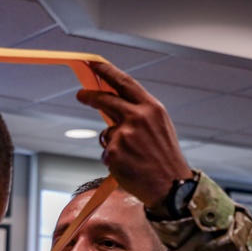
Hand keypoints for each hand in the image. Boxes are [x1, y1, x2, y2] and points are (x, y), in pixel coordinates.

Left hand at [76, 60, 192, 210]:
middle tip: (80, 94)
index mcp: (152, 108)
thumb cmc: (164, 157)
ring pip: (106, 132)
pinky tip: (129, 165)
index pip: (124, 83)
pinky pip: (106, 151)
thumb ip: (138, 112)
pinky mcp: (113, 152)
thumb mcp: (158, 125)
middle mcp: (137, 117)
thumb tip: (113, 103)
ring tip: (133, 156)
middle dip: (90, 96)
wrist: (170, 185)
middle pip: (105, 100)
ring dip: (113, 142)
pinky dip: (113, 158)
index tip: (93, 64)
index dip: (106, 72)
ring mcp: (123, 134)